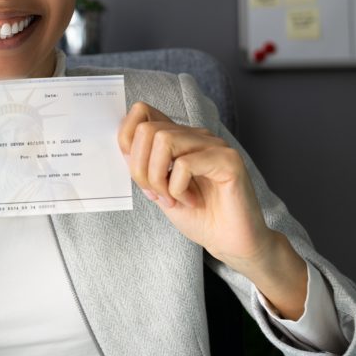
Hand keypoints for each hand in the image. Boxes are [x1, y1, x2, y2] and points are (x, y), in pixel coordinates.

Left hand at [118, 102, 272, 269]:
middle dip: (140, 168)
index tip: (137, 174)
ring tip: (171, 199)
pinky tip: (192, 202)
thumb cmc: (199, 217)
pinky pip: (185, 164)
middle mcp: (197, 136)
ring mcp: (214, 145)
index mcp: (179, 139)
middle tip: (155, 195)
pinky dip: (178, 188)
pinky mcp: (228, 160)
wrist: (231, 242)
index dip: (127, 138)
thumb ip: (145, 168)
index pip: (143, 112)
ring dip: (158, 178)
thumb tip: (123, 150)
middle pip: (148, 129)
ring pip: (164, 140)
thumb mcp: (161, 191)